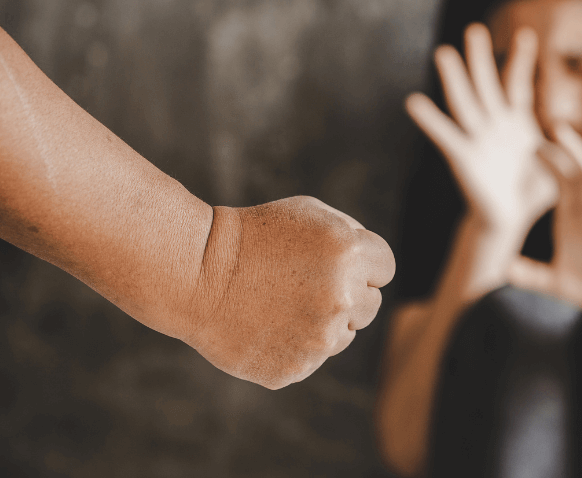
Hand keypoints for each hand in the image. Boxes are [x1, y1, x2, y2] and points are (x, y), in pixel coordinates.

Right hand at [181, 196, 394, 388]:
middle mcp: (341, 299)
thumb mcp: (310, 213)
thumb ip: (353, 237)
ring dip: (323, 321)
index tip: (334, 262)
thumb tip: (376, 270)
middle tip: (305, 283)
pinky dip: (295, 344)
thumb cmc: (256, 235)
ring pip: (343, 335)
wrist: (196, 271)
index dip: (362, 263)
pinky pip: (312, 357)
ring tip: (281, 302)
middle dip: (348, 294)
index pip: (385, 269)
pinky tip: (266, 324)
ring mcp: (319, 339)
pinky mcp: (296, 368)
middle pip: (371, 305)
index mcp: (350, 255)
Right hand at [406, 23, 556, 238]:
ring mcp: (477, 140)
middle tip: (474, 28)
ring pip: (465, 103)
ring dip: (454, 78)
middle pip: (486, 85)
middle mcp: (494, 127)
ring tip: (444, 52)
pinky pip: (446, 136)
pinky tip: (415, 102)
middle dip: (480, 58)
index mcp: (516, 125)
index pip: (517, 85)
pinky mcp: (464, 159)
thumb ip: (578, 146)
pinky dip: (430, 120)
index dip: (521, 61)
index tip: (527, 34)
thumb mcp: (566, 166)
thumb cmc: (534, 196)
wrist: (510, 224)